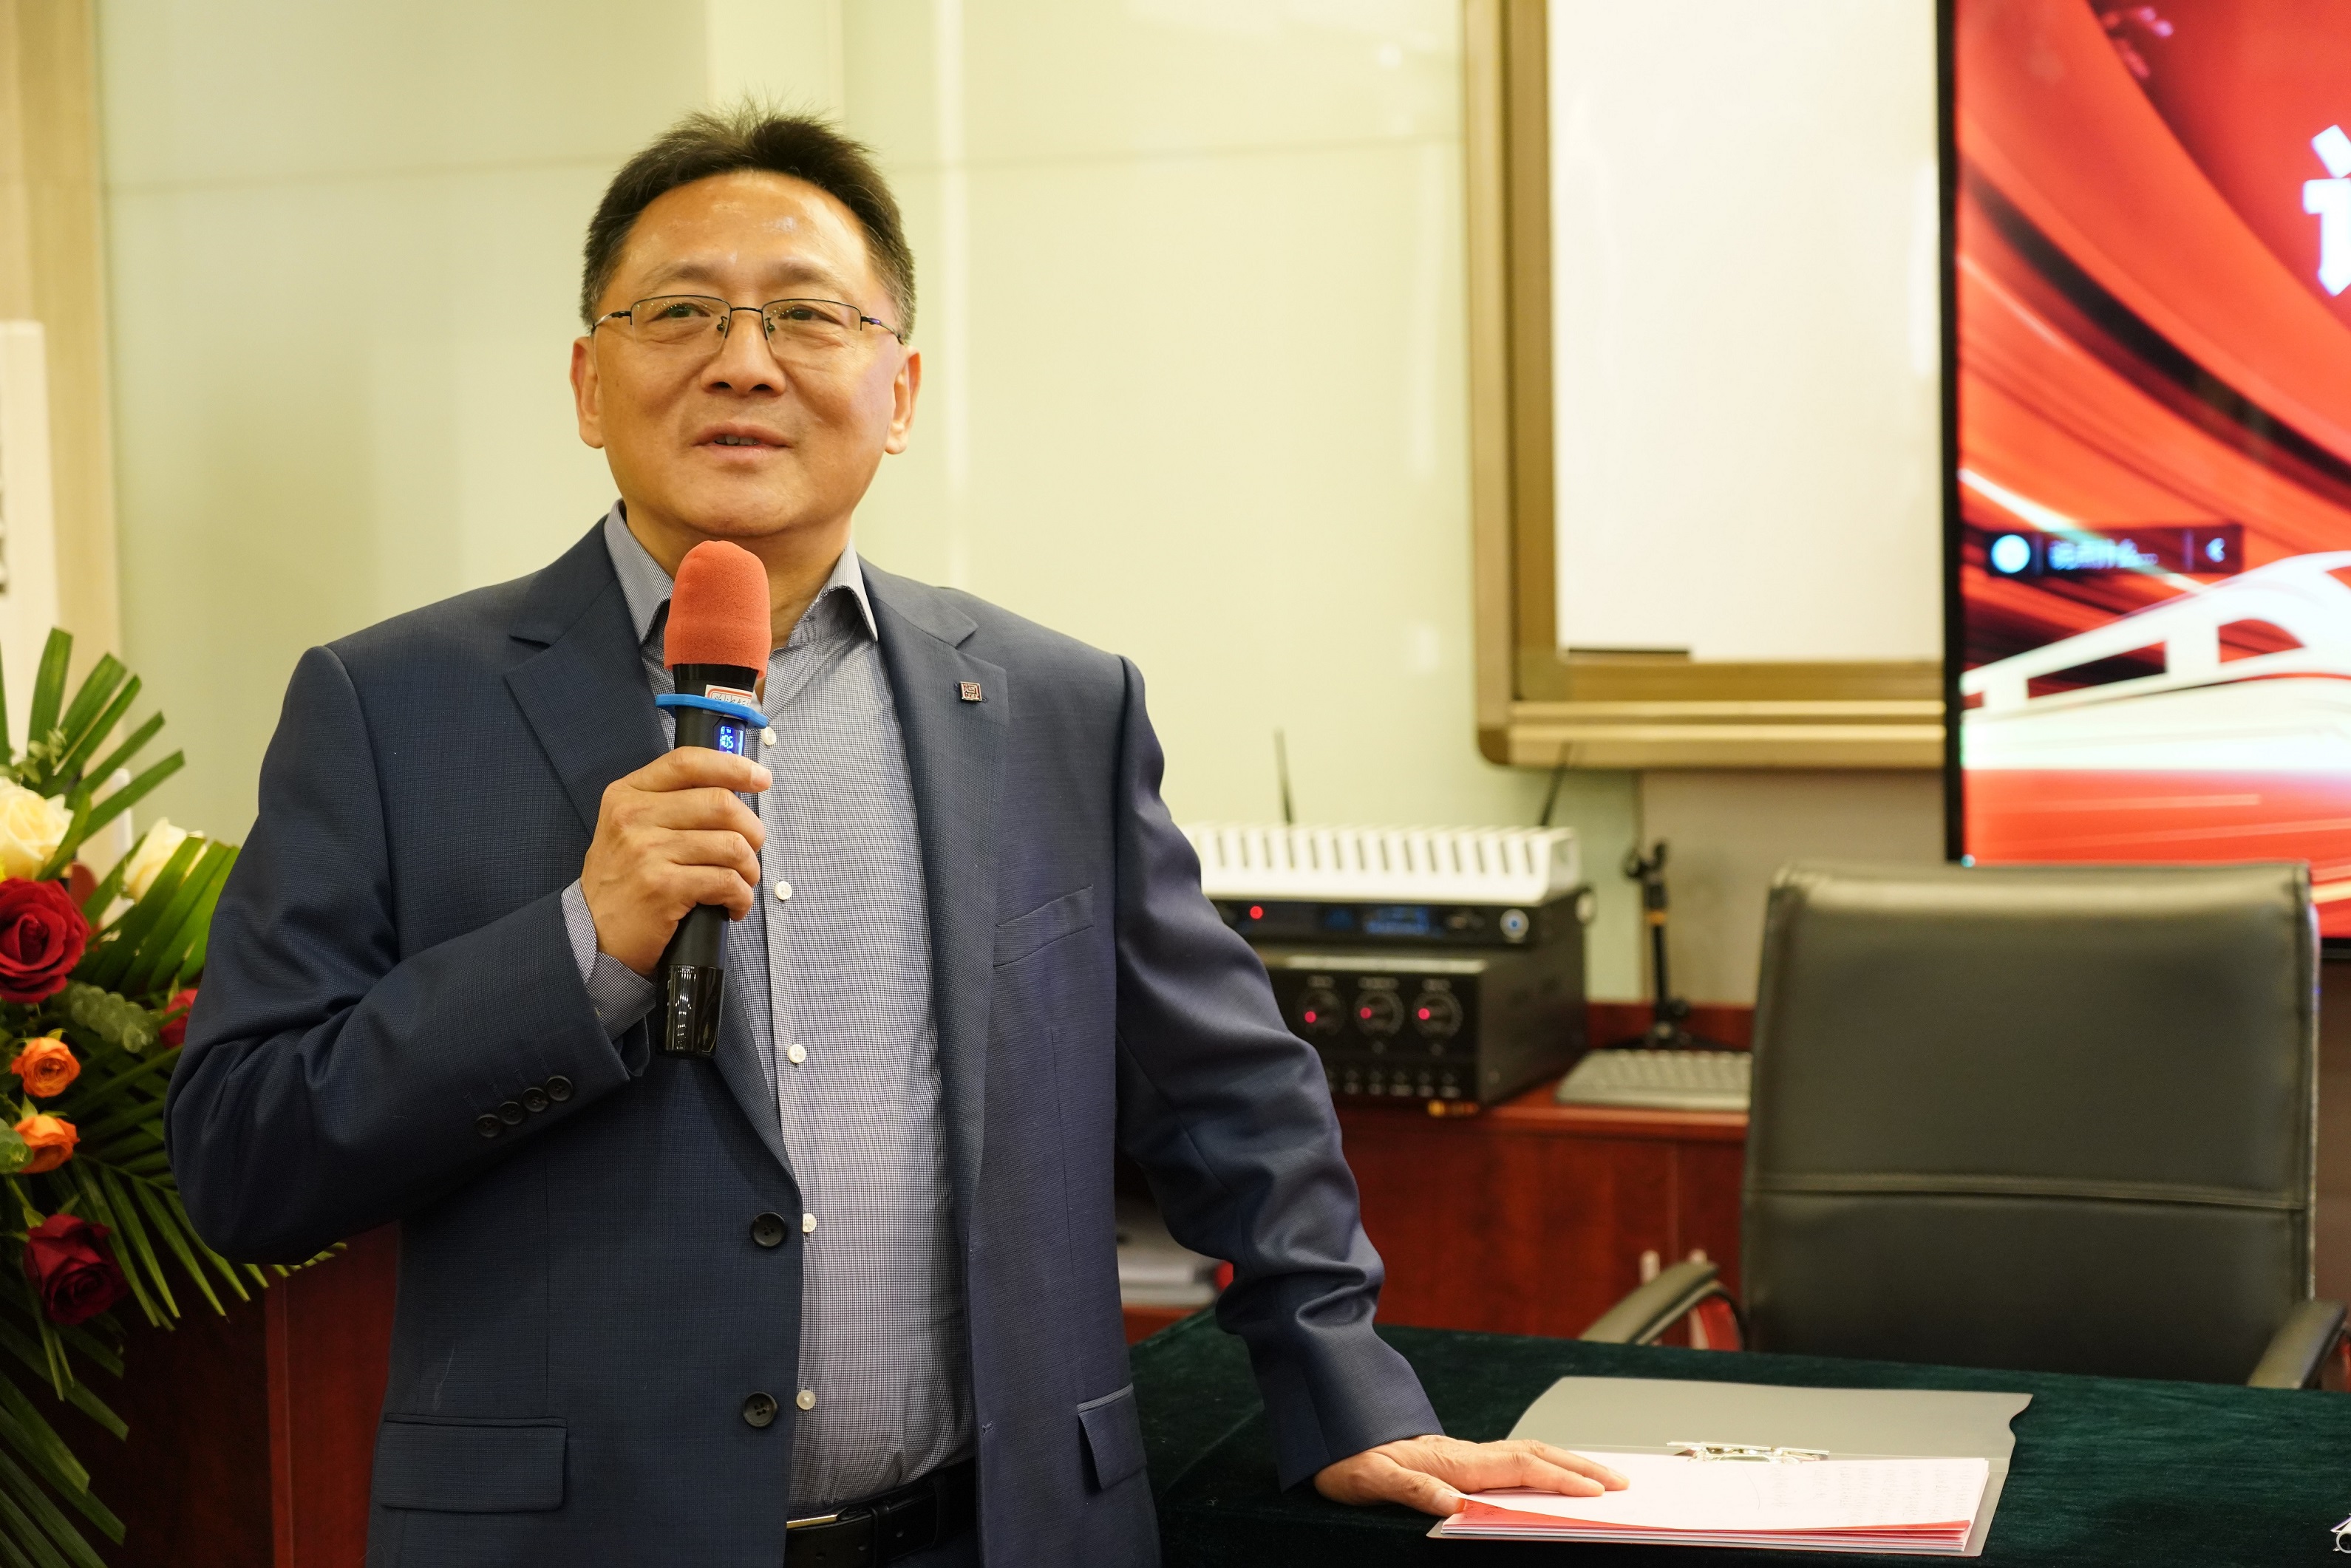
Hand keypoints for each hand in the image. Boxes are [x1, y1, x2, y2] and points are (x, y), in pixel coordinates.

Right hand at [580, 749, 769, 974]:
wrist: (592, 933)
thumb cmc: (623, 881)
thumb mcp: (630, 827)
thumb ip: (670, 803)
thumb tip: (732, 789)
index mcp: (628, 794)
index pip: (687, 762)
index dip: (732, 766)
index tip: (760, 779)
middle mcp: (634, 817)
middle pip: (721, 803)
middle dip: (752, 829)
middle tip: (751, 850)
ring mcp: (647, 852)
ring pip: (731, 845)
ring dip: (749, 868)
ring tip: (742, 882)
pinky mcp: (663, 887)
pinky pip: (726, 882)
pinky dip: (741, 896)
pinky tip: (733, 905)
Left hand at [1313, 1435, 1627, 1516]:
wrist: (1330, 1431)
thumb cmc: (1348, 1458)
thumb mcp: (1371, 1479)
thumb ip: (1412, 1489)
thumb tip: (1453, 1504)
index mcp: (1453, 1461)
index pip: (1520, 1468)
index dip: (1559, 1479)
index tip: (1595, 1492)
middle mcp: (1465, 1454)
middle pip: (1536, 1456)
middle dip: (1581, 1468)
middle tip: (1621, 1481)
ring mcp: (1465, 1454)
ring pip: (1529, 1453)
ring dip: (1567, 1463)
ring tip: (1600, 1476)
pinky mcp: (1459, 1459)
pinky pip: (1513, 1459)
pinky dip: (1543, 1464)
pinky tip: (1550, 1473)